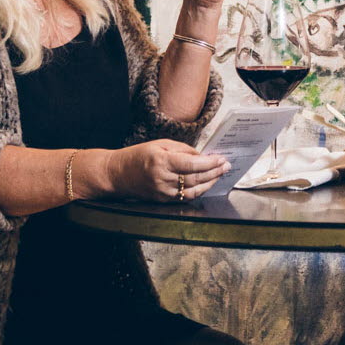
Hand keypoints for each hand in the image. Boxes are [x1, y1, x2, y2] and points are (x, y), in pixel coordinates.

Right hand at [105, 140, 230, 202]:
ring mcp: (162, 192)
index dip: (209, 162)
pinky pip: (185, 197)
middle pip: (195, 178)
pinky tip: (206, 184)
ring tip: (220, 175)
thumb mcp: (160, 144)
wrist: (117, 174)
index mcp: (161, 161)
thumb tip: (202, 155)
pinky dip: (198, 191)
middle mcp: (162, 178)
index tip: (221, 158)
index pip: (191, 164)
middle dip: (214, 172)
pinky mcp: (162, 200)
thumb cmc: (138, 155)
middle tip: (226, 166)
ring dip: (210, 183)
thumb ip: (182, 149)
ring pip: (193, 191)